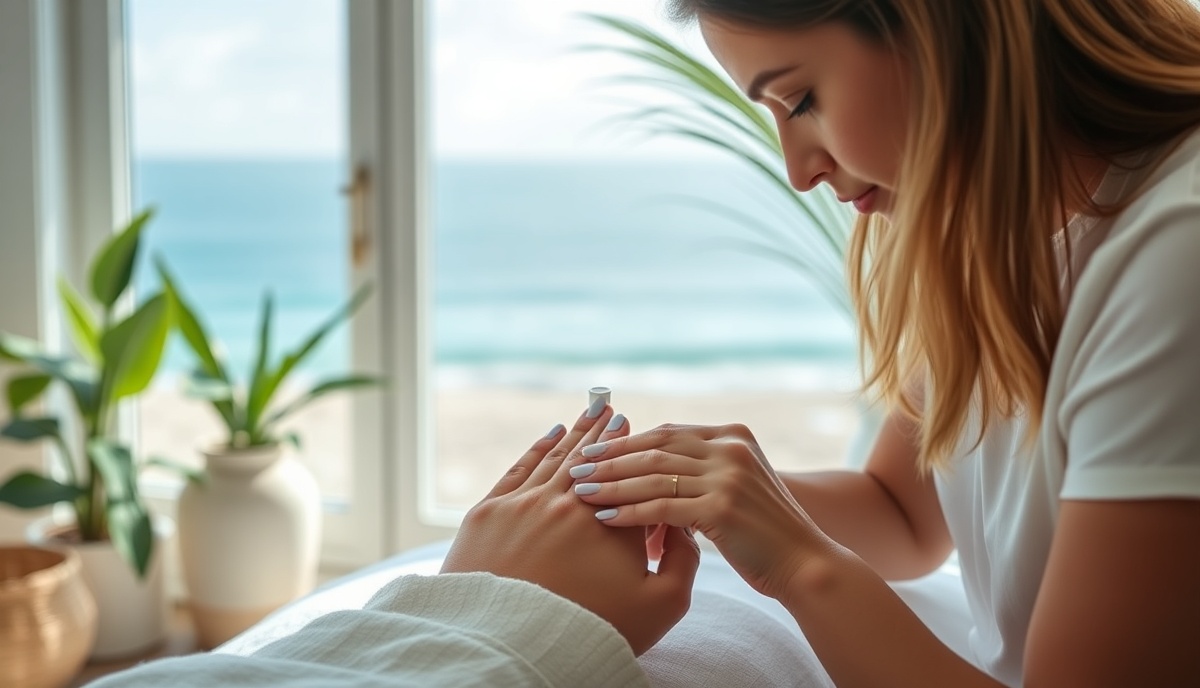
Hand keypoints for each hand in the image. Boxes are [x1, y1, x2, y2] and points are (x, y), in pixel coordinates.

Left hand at [441, 405, 699, 655]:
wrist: (509, 651)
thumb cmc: (593, 632)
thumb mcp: (659, 608)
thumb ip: (683, 563)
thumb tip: (682, 528)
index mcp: (608, 522)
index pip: (624, 475)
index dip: (629, 450)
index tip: (633, 425)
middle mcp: (564, 503)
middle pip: (587, 459)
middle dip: (601, 432)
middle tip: (611, 408)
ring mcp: (521, 505)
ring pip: (553, 457)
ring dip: (574, 433)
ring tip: (588, 413)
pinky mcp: (487, 515)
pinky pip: (518, 469)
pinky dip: (537, 448)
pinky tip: (551, 435)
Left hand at [570, 423, 836, 600]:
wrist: (804, 565)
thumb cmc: (760, 533)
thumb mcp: (731, 486)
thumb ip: (698, 470)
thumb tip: (640, 466)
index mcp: (732, 435)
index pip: (665, 432)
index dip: (624, 442)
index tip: (591, 451)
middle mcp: (731, 448)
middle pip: (654, 449)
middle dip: (610, 459)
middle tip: (575, 469)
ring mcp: (728, 476)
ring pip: (653, 476)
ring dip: (612, 484)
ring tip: (580, 492)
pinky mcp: (721, 507)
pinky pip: (661, 506)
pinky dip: (629, 511)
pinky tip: (605, 517)